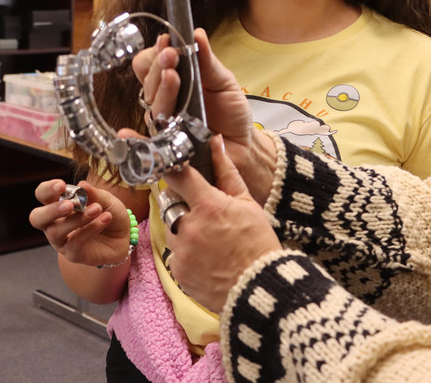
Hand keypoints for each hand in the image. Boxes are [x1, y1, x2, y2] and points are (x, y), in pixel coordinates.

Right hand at [29, 179, 132, 267]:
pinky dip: (91, 228)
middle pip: (37, 218)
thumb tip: (81, 184)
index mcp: (58, 204)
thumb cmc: (108, 213)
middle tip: (69, 205)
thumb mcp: (106, 200)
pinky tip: (105, 218)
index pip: (42, 194)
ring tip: (97, 209)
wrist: (123, 236)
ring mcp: (61, 240)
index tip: (62, 185)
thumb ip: (94, 194)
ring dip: (76, 219)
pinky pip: (76, 242)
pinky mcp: (73, 254)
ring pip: (55, 232)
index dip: (48, 189)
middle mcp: (54, 223)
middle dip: (51, 210)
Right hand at [127, 28, 275, 204]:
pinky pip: (147, 144)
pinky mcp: (166, 149)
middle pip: (148, 82)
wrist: (244, 145)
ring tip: (173, 77)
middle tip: (171, 56)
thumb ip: (208, 61)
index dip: (155, 52)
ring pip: (152, 107)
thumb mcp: (224, 81)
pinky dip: (134, 140)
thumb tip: (197, 33)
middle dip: (159, 66)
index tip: (167, 41)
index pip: (149, 63)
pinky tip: (126, 134)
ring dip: (161, 90)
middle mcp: (163, 101)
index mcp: (173, 81)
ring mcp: (164, 124)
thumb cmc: (231, 111)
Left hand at [163, 138, 282, 312]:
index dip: (173, 170)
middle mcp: (190, 228)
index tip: (172, 169)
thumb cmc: (259, 242)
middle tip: (201, 212)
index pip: (178, 176)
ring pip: (171, 230)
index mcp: (208, 206)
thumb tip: (216, 141)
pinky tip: (207, 258)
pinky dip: (187, 253)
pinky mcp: (178, 272)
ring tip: (209, 240)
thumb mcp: (248, 203)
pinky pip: (175, 255)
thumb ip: (227, 172)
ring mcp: (182, 252)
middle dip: (181, 204)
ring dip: (183, 230)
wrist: (260, 288)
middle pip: (169, 204)